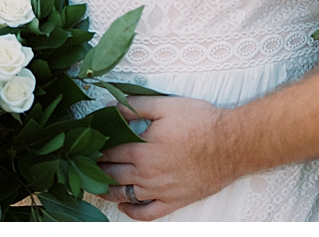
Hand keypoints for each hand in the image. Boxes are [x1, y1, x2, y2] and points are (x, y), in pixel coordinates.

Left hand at [97, 95, 234, 220]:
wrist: (231, 145)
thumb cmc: (201, 122)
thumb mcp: (167, 105)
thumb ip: (137, 105)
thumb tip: (113, 106)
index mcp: (142, 149)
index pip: (110, 152)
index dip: (96, 149)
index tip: (88, 147)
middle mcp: (146, 173)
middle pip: (112, 174)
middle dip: (97, 169)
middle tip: (87, 165)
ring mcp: (159, 190)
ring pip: (124, 194)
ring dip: (107, 190)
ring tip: (97, 184)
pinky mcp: (173, 201)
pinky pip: (146, 213)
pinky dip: (131, 211)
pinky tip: (124, 205)